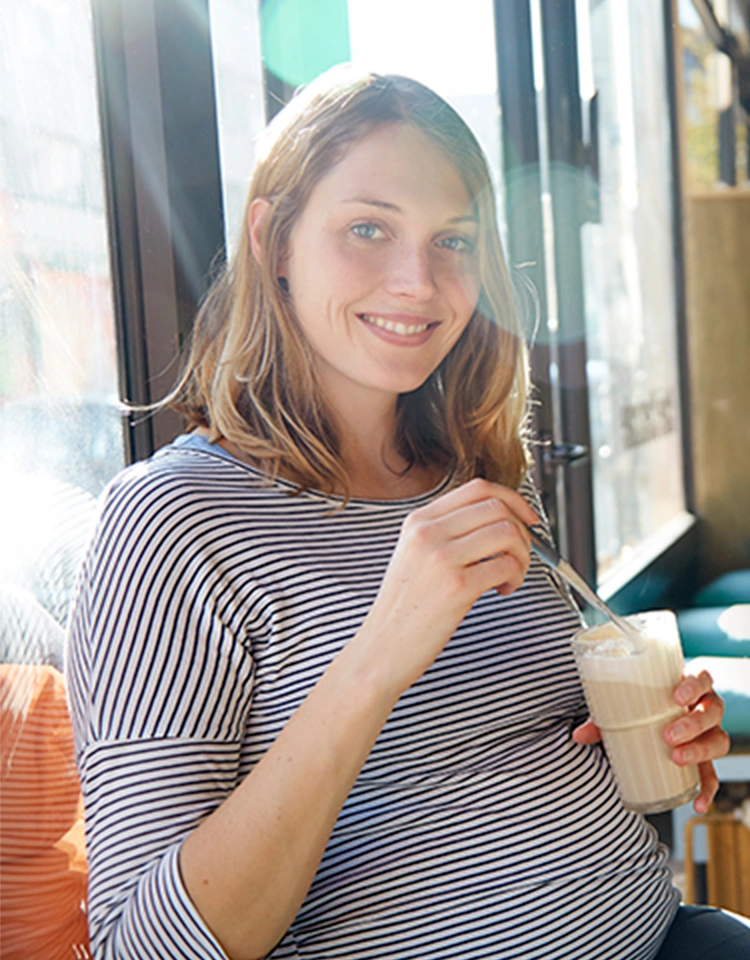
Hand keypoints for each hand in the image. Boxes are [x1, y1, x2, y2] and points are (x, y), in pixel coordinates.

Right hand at [359, 477, 538, 695]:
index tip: (526, 518)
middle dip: (522, 531)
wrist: (380, 649)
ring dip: (522, 555)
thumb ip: (448, 533)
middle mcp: (428, 532)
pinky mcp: (457, 586)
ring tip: (511, 576)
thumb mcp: (414, 556)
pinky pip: (507, 565)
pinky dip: (515, 577)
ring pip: (508, 532)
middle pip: (498, 507)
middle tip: (519, 555)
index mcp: (418, 521)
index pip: (478, 488)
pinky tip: (501, 590)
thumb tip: (499, 522)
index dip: (513, 499)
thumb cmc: (402, 609)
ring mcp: (441, 557)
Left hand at [573, 670, 729, 813]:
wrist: (647, 720)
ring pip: (719, 740)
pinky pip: (713, 776)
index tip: (676, 696)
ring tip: (676, 758)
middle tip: (669, 735)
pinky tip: (697, 804)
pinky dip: (707, 790)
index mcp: (687, 686)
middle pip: (712, 710)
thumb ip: (603, 719)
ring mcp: (708, 734)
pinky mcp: (706, 760)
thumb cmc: (639, 706)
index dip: (694, 685)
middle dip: (694, 723)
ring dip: (700, 750)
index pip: (702, 677)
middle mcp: (704, 708)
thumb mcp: (623, 707)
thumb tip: (578, 736)